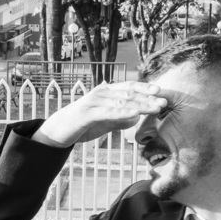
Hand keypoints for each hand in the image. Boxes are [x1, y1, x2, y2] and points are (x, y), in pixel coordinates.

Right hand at [33, 81, 166, 147]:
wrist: (56, 131)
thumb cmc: (81, 125)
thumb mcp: (104, 122)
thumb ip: (119, 119)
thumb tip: (136, 118)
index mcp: (106, 93)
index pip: (129, 88)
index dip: (145, 89)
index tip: (162, 93)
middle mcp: (100, 93)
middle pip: (128, 93)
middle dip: (147, 97)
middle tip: (164, 101)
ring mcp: (93, 102)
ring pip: (121, 102)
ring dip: (140, 105)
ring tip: (155, 108)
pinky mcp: (87, 114)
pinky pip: (108, 112)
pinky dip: (123, 113)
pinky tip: (135, 115)